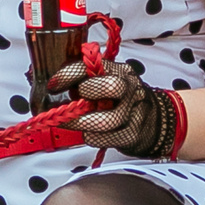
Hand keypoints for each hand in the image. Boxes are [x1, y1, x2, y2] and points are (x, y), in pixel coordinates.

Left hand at [46, 54, 184, 159]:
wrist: (154, 119)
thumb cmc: (120, 99)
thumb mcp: (106, 80)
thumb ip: (84, 79)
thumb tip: (50, 84)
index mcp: (119, 70)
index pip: (92, 65)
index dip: (69, 74)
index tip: (53, 84)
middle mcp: (129, 88)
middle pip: (111, 87)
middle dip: (86, 94)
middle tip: (72, 102)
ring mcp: (133, 112)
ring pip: (107, 119)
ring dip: (81, 122)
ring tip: (69, 121)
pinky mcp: (132, 134)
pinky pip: (107, 138)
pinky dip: (91, 137)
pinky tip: (86, 132)